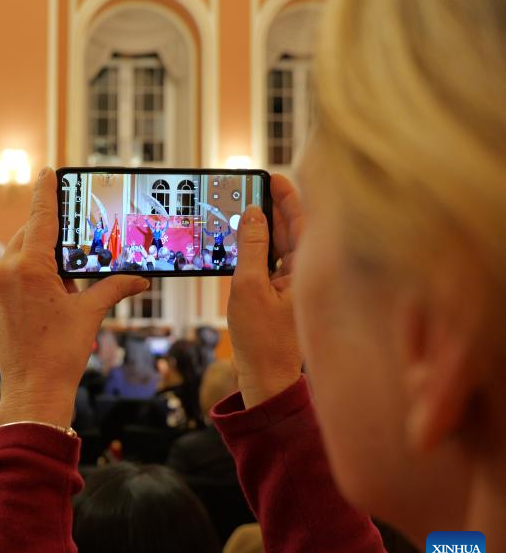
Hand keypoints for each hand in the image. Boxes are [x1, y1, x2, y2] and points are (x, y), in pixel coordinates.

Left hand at [0, 169, 148, 427]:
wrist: (32, 391)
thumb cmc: (59, 354)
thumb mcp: (90, 314)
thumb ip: (114, 288)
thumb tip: (141, 279)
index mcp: (29, 267)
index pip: (40, 217)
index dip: (47, 192)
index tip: (48, 171)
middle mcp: (8, 270)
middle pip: (30, 232)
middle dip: (52, 227)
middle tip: (76, 222)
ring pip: (21, 250)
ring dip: (43, 249)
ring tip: (71, 259)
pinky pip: (15, 269)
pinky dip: (34, 266)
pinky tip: (57, 280)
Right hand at [227, 174, 303, 407]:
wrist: (264, 375)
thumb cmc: (261, 338)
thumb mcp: (248, 286)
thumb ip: (251, 247)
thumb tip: (252, 215)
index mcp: (308, 269)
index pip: (302, 221)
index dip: (288, 196)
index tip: (272, 177)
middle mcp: (306, 273)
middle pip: (292, 229)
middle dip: (273, 206)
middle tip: (252, 187)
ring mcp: (293, 284)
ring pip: (280, 244)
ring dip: (263, 226)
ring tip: (244, 207)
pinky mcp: (281, 294)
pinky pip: (271, 261)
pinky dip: (258, 247)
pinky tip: (243, 238)